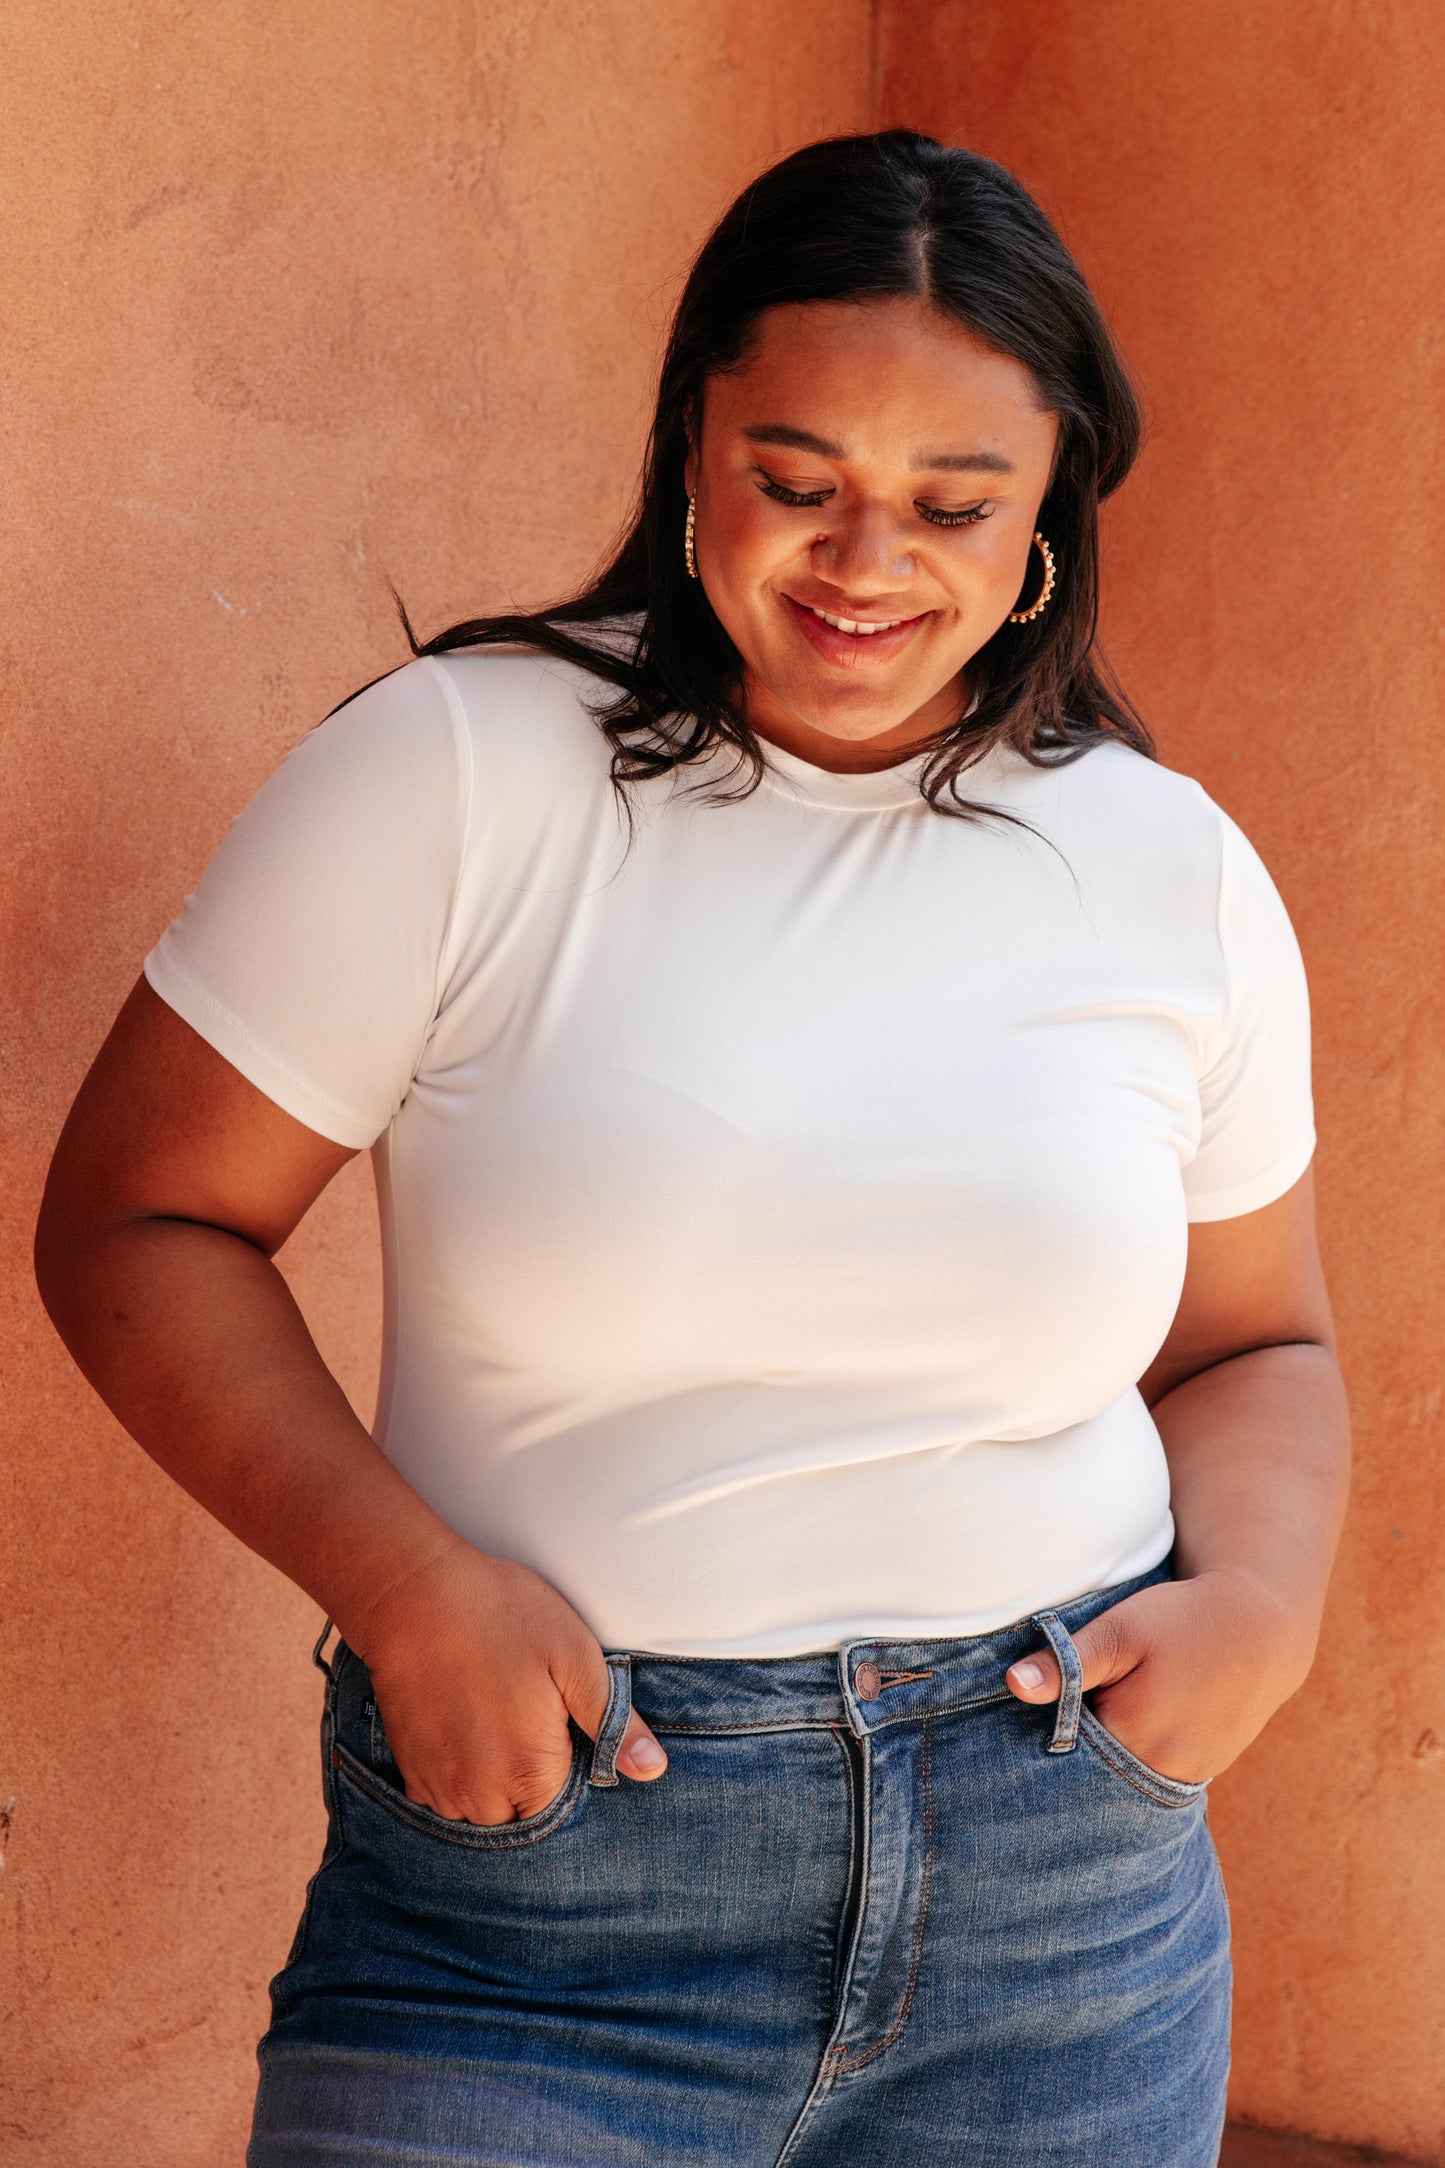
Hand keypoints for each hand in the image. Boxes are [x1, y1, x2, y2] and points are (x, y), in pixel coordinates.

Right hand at [345, 1538, 667, 1823]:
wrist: (412, 1595)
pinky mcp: (410, 1771)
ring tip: (496, 1715)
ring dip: (496, 1781)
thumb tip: (653, 1770)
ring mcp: (438, 1787)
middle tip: (527, 1714)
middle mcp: (478, 1796)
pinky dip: (462, 1772)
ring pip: (483, 1810)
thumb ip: (613, 1722)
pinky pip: (448, 1796)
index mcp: (528, 1773)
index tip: (559, 1725)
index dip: (570, 1767)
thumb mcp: (574, 1655)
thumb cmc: (500, 1615)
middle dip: (533, 1780)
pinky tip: (466, 1723)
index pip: (567, 1808)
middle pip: (523, 1816)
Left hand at [1005, 1568, 1315, 1784]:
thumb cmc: (1186, 1620)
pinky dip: (1140, 1750)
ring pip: (1125, 1772)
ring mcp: (1187, 1774)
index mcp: (1132, 1736)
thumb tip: (1015, 1685)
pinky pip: (1155, 1770)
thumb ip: (1071, 1660)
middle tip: (1084, 1697)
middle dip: (1078, 1741)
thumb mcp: (1123, 1629)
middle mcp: (1161, 1769)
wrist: (1263, 1628)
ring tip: (1116, 1703)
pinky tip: (1140, 1719)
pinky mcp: (1205, 1768)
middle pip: (1095, 1767)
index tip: (1047, 1698)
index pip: (1063, 1748)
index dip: (1049, 1722)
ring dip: (1110, 1748)